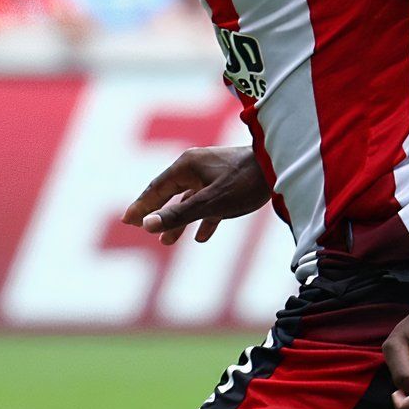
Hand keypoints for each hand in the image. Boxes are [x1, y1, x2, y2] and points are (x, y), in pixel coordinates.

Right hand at [123, 145, 270, 244]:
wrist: (281, 167)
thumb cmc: (244, 183)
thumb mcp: (209, 203)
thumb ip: (177, 215)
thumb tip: (146, 225)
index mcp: (186, 166)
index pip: (156, 189)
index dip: (141, 206)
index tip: (128, 220)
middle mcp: (196, 167)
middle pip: (169, 192)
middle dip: (156, 212)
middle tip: (140, 227)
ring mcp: (213, 174)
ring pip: (189, 200)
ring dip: (178, 221)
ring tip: (167, 242)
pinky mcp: (230, 184)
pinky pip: (210, 203)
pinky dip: (203, 220)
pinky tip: (202, 237)